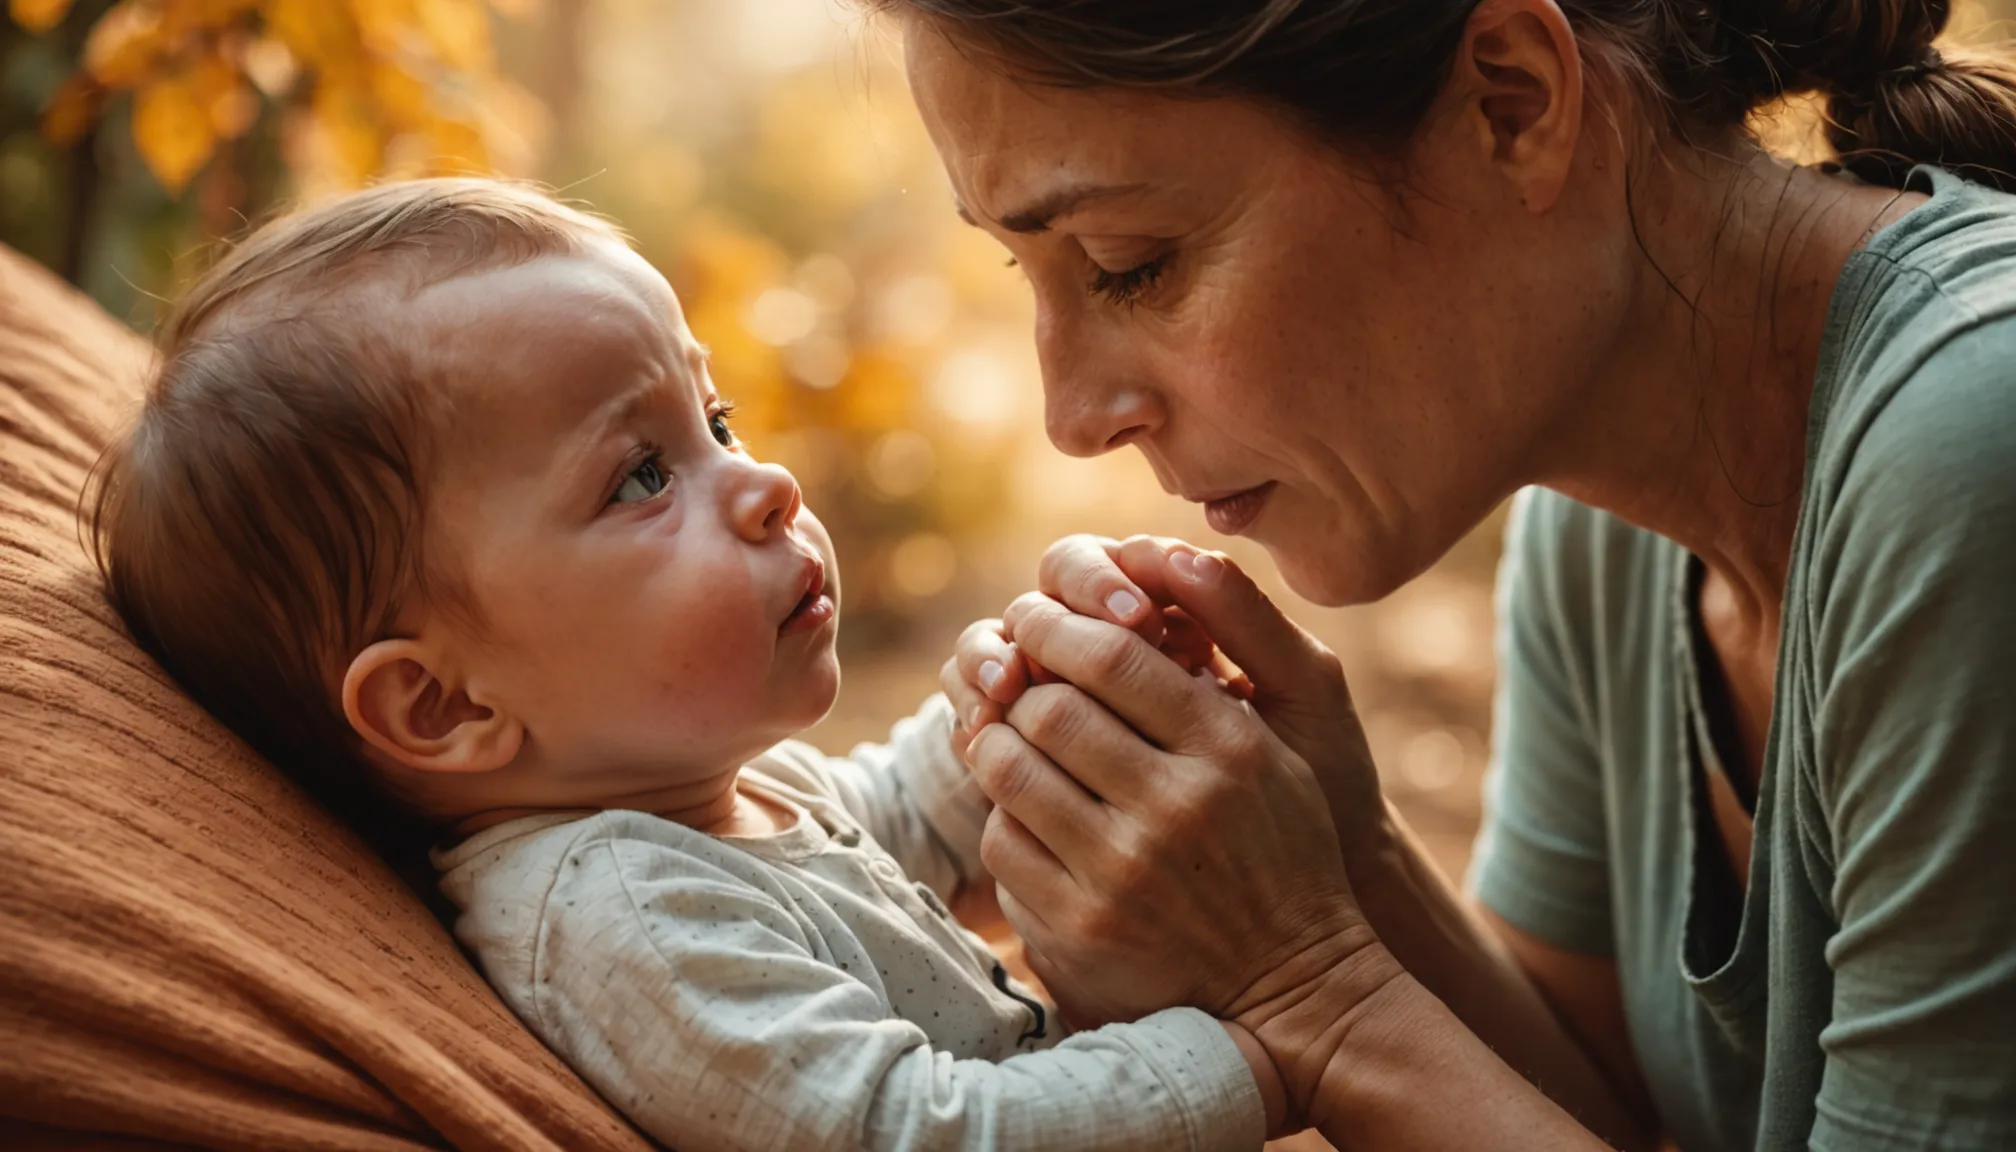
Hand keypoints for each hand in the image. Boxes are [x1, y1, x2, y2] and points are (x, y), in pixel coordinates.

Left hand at [965, 549, 1379, 1034]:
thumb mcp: (1289, 736)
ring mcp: (1124, 873)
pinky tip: (1023, 807)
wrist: (1295, 982)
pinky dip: (1002, 814)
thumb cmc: (1286, 841)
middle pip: (1051, 709)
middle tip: (1007, 666)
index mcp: (1229, 749)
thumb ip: (1237, 644)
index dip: (1058, 625)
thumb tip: (1152, 558)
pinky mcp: (1081, 928)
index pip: (1114, 657)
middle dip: (1016, 676)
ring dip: (996, 740)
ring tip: (1004, 728)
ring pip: (1012, 773)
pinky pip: (1005, 844)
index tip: (1035, 614)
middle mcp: (1177, 808)